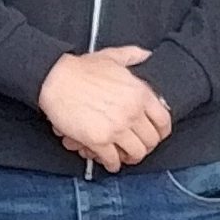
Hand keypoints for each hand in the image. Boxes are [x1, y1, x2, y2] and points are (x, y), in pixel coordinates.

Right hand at [38, 47, 171, 171]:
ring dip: (130, 157)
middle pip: (151, 140)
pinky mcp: (98, 140)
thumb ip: (134, 55)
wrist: (55, 79)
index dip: (162, 132)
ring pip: (135, 153)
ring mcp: (117, 128)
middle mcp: (132, 112)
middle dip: (146, 146)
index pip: (164, 121)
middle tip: (138, 147)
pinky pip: (112, 160)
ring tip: (125, 156)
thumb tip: (146, 55)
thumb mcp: (113, 56)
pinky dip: (112, 164)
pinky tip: (109, 162)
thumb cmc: (81, 68)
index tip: (157, 135)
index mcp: (140, 93)